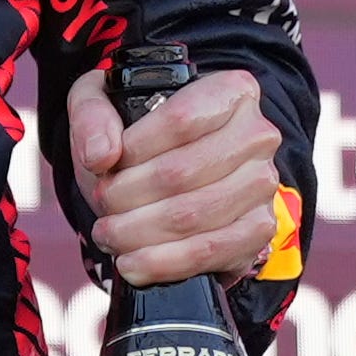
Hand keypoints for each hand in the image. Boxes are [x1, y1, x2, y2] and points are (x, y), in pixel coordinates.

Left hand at [68, 67, 287, 285]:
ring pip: (192, 216)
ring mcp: (263, 185)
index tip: (104, 164)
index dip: (134, 148)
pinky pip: (211, 252)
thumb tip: (100, 155)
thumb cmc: (134, 132)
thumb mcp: (102, 104)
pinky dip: (164, 262)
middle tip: (101, 203)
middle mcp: (258, 135)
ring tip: (108, 233)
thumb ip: (92, 117)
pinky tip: (133, 263)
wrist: (162, 174)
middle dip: (126, 195)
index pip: (182, 120)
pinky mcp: (258, 230)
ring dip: (137, 231)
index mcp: (232, 91)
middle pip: (182, 173)